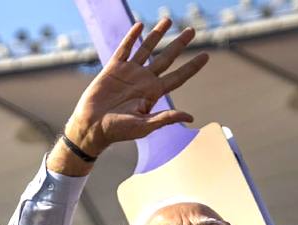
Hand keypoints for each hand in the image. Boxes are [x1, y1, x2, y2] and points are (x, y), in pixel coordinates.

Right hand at [51, 20, 208, 175]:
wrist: (92, 127)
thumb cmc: (118, 131)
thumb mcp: (144, 126)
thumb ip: (166, 118)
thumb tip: (190, 117)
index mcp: (153, 93)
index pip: (178, 77)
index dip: (192, 66)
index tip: (206, 56)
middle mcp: (144, 80)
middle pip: (166, 58)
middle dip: (179, 44)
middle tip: (192, 30)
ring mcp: (129, 73)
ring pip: (147, 49)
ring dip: (157, 35)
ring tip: (168, 20)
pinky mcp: (113, 69)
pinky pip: (124, 49)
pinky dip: (132, 37)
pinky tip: (140, 26)